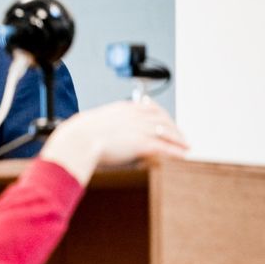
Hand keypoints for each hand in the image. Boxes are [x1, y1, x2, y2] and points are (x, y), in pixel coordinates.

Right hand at [41, 99, 187, 184]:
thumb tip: (97, 130)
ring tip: (186, 146)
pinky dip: (176, 151)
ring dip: (179, 139)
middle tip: (180, 135)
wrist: (78, 140)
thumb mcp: (92, 124)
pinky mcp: (142, 143)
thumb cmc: (79, 135)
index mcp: (124, 108)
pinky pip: (165, 147)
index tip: (166, 119)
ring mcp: (140, 128)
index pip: (149, 107)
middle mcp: (136, 116)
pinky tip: (182, 156)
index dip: (161, 114)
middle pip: (162, 119)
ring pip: (167, 132)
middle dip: (174, 127)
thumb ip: (102, 125)